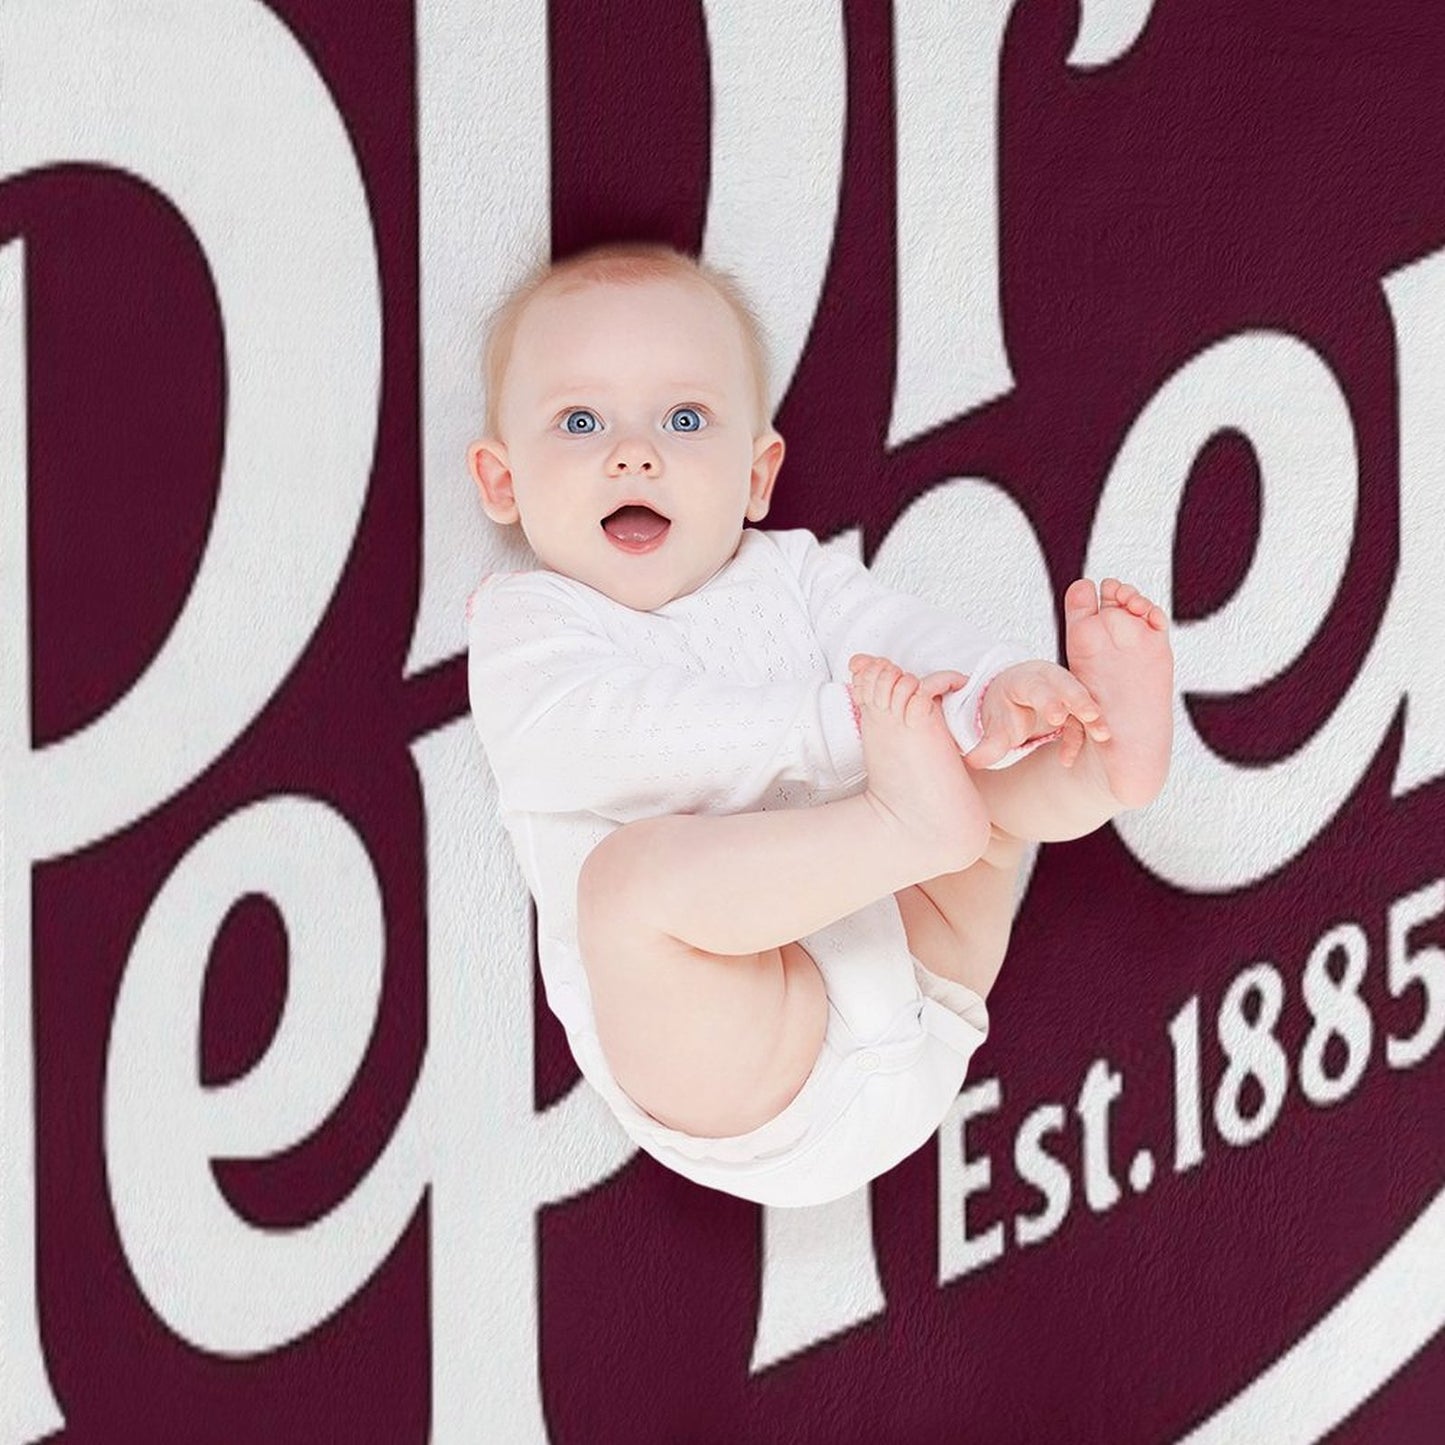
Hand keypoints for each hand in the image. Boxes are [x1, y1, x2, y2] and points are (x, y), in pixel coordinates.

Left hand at [964, 660, 1108, 770]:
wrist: (1012, 698)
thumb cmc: (1004, 709)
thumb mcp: (994, 725)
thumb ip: (987, 745)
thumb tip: (972, 761)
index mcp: (1023, 680)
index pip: (1036, 686)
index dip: (1048, 700)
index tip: (1057, 716)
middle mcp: (1047, 680)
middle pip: (1066, 685)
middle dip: (1079, 700)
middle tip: (1091, 716)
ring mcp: (1064, 690)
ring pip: (1082, 700)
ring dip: (1093, 717)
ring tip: (1102, 735)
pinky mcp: (1075, 705)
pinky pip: (1082, 720)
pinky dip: (1079, 738)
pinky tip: (1066, 759)